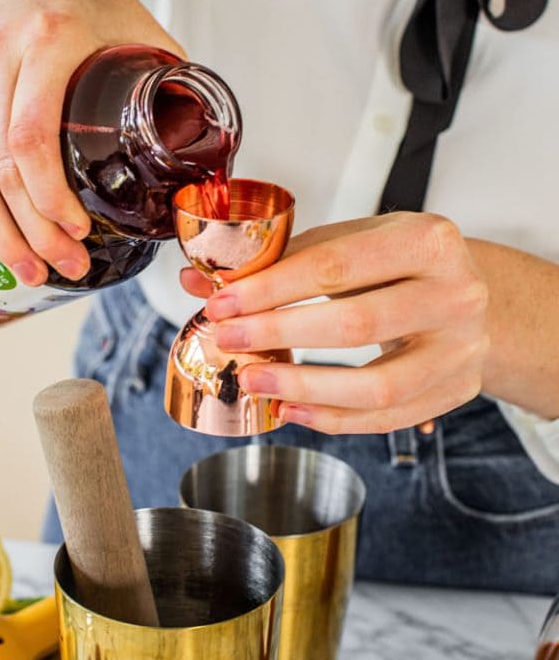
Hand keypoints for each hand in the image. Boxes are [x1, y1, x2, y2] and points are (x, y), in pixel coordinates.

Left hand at [180, 212, 488, 432]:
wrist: (466, 294)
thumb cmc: (396, 264)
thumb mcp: (344, 244)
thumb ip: (274, 262)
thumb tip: (194, 281)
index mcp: (427, 240)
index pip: (335, 266)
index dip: (270, 288)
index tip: (222, 303)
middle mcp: (457, 293)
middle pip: (356, 324)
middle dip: (280, 334)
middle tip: (229, 340)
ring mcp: (463, 348)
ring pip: (379, 385)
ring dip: (305, 387)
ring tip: (253, 381)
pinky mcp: (456, 390)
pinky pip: (389, 418)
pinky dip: (333, 419)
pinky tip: (290, 408)